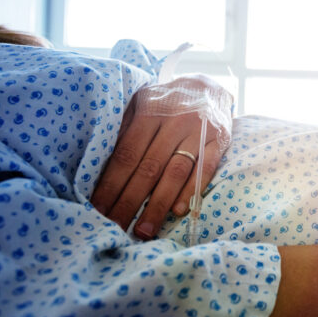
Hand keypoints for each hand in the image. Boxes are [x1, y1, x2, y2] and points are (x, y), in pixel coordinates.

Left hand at [91, 75, 232, 239]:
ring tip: (143, 230)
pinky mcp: (220, 140)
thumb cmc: (166, 102)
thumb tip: (100, 167)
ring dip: (158, 205)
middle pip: (149, 168)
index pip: (127, 155)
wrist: (208, 85)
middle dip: (129, 201)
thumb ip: (125, 129)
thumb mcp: (141, 104)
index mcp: (150, 112)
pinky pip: (206, 169)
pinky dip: (191, 191)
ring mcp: (199, 131)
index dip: (111, 184)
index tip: (97, 210)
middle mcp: (175, 121)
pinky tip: (177, 211)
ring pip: (176, 172)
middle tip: (115, 229)